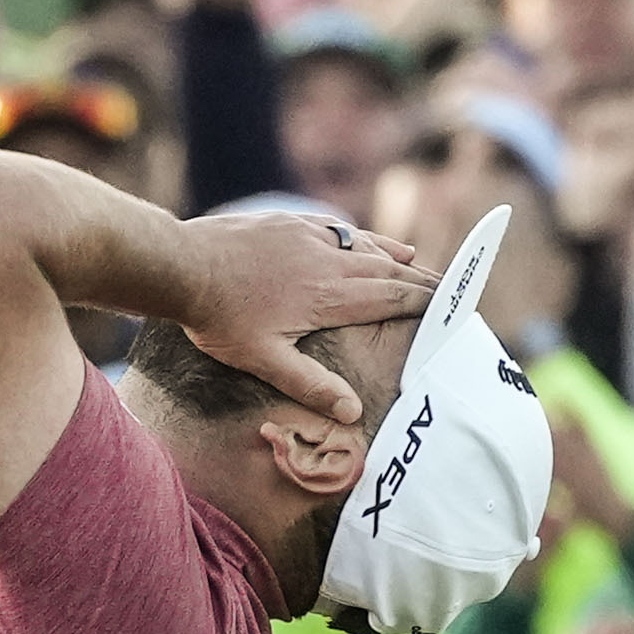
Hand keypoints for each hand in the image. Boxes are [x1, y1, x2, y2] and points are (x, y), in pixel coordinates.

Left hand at [162, 203, 422, 425]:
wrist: (183, 265)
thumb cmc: (221, 318)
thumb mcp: (264, 361)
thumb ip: (310, 385)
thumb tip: (352, 411)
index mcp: (329, 295)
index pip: (390, 297)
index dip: (423, 301)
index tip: (450, 305)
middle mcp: (329, 259)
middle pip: (386, 269)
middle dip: (418, 280)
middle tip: (447, 286)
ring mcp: (309, 235)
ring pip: (363, 245)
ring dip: (392, 257)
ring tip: (414, 263)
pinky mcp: (289, 222)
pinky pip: (336, 228)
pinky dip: (359, 238)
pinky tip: (362, 241)